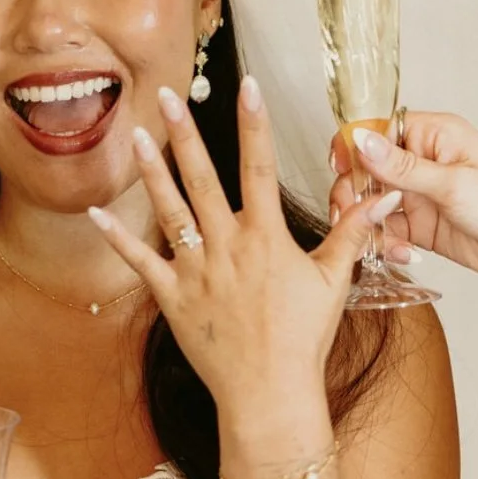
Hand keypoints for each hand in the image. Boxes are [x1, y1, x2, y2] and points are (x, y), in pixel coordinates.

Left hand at [87, 77, 397, 421]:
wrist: (270, 392)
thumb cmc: (303, 339)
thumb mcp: (333, 281)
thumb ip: (353, 234)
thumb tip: (382, 198)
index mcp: (265, 237)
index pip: (259, 167)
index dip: (254, 123)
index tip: (246, 85)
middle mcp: (226, 245)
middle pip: (202, 178)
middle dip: (185, 133)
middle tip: (167, 96)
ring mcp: (195, 269)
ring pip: (168, 210)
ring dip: (151, 171)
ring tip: (135, 135)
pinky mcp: (172, 296)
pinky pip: (139, 261)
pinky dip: (117, 237)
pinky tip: (95, 212)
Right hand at [330, 113, 477, 283]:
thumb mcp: (452, 184)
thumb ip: (401, 166)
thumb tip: (360, 140)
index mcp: (432, 134)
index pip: (377, 129)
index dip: (353, 146)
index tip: (340, 168)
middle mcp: (421, 160)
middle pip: (365, 167)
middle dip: (353, 191)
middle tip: (351, 213)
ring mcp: (417, 193)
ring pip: (369, 201)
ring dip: (365, 221)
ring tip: (372, 239)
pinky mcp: (417, 224)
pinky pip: (384, 229)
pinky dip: (383, 241)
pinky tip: (401, 252)